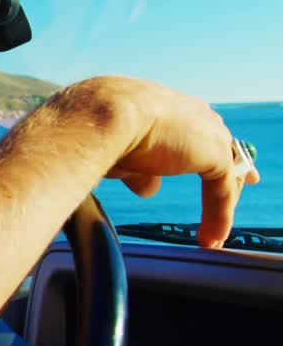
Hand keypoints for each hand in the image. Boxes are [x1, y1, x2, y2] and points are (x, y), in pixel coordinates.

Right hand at [66, 76, 260, 247]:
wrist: (104, 116)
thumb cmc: (99, 130)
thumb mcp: (120, 154)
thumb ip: (139, 171)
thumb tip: (150, 189)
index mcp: (168, 109)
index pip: (197, 130)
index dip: (205, 149)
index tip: (217, 164)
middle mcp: (192, 115)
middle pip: (221, 145)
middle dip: (233, 166)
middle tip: (247, 182)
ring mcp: (207, 132)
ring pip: (224, 171)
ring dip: (220, 204)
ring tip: (212, 235)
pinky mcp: (214, 153)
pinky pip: (222, 190)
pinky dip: (219, 215)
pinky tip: (211, 236)